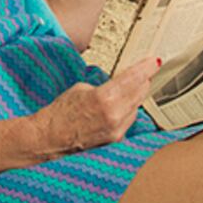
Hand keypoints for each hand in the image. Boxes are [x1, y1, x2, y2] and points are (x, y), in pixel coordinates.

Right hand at [26, 59, 159, 154]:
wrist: (48, 139)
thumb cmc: (60, 113)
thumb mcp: (82, 88)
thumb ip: (106, 86)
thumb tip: (122, 84)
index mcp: (105, 98)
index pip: (135, 78)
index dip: (147, 67)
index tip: (154, 61)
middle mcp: (115, 116)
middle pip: (140, 92)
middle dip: (142, 81)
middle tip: (143, 72)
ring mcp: (116, 131)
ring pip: (136, 107)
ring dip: (134, 97)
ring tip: (123, 91)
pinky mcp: (115, 140)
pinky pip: (128, 120)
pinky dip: (126, 112)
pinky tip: (117, 108)